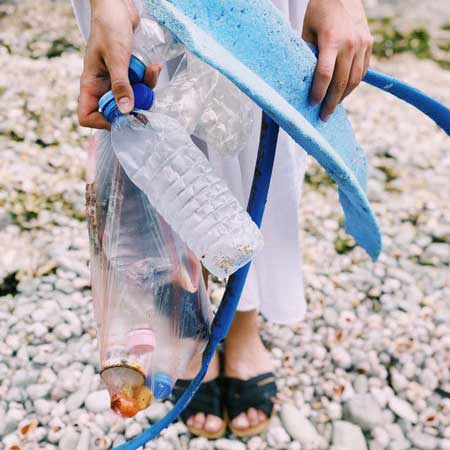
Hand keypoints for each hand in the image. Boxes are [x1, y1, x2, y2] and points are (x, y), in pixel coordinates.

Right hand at [79, 0, 160, 129]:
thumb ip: (121, 85)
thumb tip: (125, 111)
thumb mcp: (116, 58)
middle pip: (114, 112)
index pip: (87, 116)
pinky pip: (140, 86)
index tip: (122, 117)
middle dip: (132, 107)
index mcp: (90, 84)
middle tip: (145, 101)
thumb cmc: (109, 27)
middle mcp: (102, 86)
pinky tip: (153, 67)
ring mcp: (116, 81)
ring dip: (145, 91)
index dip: (102, 122)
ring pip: (132, 100)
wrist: (117, 6)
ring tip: (149, 72)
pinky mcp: (129, 75)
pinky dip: (148, 79)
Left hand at [302, 0, 372, 121]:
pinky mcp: (369, 44)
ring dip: (344, 96)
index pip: (325, 74)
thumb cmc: (319, 11)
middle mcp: (350, 44)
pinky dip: (353, 84)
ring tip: (333, 106)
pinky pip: (362, 71)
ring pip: (355, 80)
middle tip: (323, 117)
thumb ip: (306, 54)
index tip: (312, 105)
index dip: (319, 92)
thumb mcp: (307, 30)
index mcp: (331, 40)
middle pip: (341, 82)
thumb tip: (302, 80)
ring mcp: (362, 44)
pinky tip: (343, 92)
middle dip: (332, 103)